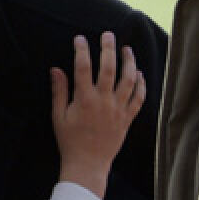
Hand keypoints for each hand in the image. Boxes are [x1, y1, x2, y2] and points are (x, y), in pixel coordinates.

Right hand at [50, 32, 145, 197]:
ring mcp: (118, 109)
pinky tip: (139, 73)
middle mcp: (103, 101)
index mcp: (84, 100)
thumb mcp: (58, 116)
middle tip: (108, 35)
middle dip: (108, 48)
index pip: (82, 67)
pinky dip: (142, 84)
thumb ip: (59, 91)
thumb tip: (56, 69)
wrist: (88, 165)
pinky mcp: (127, 118)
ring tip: (127, 49)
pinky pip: (139, 98)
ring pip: (128, 80)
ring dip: (129, 62)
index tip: (80, 39)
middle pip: (109, 68)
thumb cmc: (70, 141)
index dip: (82, 50)